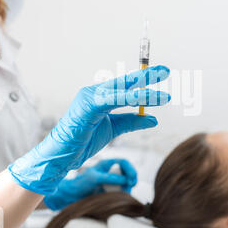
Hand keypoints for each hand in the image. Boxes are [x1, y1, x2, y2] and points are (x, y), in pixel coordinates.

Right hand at [8, 65, 169, 194]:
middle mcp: (94, 92)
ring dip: (143, 93)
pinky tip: (145, 99)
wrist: (62, 156)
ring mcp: (89, 97)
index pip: (125, 85)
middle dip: (146, 76)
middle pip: (124, 82)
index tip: (162, 74)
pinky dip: (129, 99)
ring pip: (121, 91)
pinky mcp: (87, 106)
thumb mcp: (114, 129)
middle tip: (165, 70)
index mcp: (99, 96)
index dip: (144, 80)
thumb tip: (154, 118)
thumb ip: (132, 122)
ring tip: (164, 97)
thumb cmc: (83, 141)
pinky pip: (112, 100)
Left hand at [43, 159, 137, 210]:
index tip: (132, 177)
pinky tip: (122, 196)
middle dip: (131, 178)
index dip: (130, 168)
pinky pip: (122, 191)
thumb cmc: (81, 183)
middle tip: (131, 185)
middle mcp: (111, 171)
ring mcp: (112, 181)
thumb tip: (125, 180)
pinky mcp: (111, 191)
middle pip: (127, 172)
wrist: (72, 196)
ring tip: (125, 193)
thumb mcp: (95, 178)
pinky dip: (124, 193)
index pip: (123, 162)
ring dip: (128, 187)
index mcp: (107, 164)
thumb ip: (110, 178)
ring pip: (126, 182)